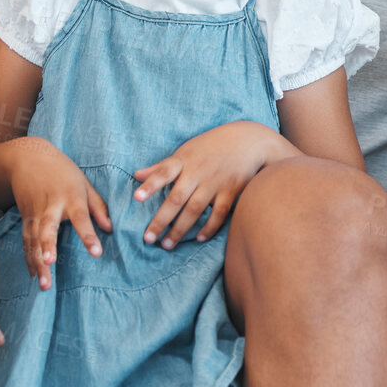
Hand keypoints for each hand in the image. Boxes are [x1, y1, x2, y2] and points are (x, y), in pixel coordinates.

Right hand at [6, 137, 109, 288]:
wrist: (27, 158)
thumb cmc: (62, 171)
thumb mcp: (84, 183)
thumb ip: (98, 206)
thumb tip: (110, 229)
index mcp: (70, 197)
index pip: (81, 218)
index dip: (88, 235)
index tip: (96, 252)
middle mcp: (51, 207)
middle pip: (48, 229)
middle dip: (48, 247)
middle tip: (50, 263)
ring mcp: (34, 214)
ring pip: (34, 240)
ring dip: (37, 262)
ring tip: (43, 284)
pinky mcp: (25, 219)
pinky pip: (26, 242)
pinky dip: (29, 259)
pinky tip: (34, 276)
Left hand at [133, 122, 297, 249]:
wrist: (249, 141)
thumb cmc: (213, 145)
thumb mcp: (187, 150)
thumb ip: (162, 166)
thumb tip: (136, 175)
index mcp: (184, 160)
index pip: (164, 172)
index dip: (150, 185)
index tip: (136, 198)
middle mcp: (198, 172)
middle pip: (177, 198)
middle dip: (161, 220)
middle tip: (148, 238)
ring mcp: (215, 183)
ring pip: (195, 210)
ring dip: (180, 229)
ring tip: (167, 245)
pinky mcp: (231, 191)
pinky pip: (219, 213)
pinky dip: (209, 227)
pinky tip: (199, 239)